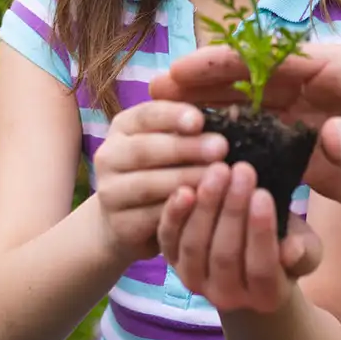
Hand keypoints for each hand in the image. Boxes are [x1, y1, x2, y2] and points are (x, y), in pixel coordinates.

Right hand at [92, 101, 229, 263]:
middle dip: (185, 148)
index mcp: (124, 127)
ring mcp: (109, 192)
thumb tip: (231, 118)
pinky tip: (203, 206)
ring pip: (148, 185)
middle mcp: (109, 156)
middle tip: (221, 148)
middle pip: (145, 149)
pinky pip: (151, 217)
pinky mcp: (119, 224)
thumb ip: (191, 131)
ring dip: (186, 179)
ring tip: (218, 178)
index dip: (173, 116)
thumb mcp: (171, 145)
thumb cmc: (161, 172)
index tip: (200, 120)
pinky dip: (179, 211)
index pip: (146, 115)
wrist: (127, 222)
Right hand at [151, 43, 340, 224]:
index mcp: (338, 69)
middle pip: (248, 83)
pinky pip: (266, 151)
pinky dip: (235, 154)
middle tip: (152, 99)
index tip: (178, 75)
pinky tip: (202, 170)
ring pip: (251, 116)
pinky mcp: (318, 158)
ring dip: (211, 121)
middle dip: (201, 89)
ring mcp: (316, 124)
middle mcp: (320, 90)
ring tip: (163, 131)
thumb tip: (328, 141)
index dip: (219, 66)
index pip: (266, 60)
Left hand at [157, 161, 323, 312]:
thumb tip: (292, 250)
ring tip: (218, 170)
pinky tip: (185, 188)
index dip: (261, 232)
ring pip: (195, 245)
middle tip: (242, 170)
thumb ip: (304, 251)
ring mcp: (194, 280)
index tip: (263, 193)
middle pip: (225, 255)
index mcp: (266, 296)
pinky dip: (173, 215)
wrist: (248, 261)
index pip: (262, 268)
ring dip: (206, 205)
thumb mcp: (305, 248)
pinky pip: (167, 238)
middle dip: (233, 210)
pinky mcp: (171, 260)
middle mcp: (227, 296)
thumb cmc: (284, 246)